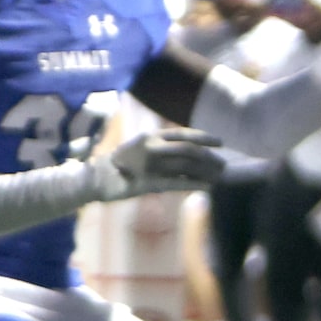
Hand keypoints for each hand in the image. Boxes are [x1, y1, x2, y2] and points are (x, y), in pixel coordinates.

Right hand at [95, 128, 223, 199]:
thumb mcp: (140, 147)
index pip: (183, 134)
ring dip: (206, 172)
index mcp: (150, 136)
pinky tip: (207, 187)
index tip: (221, 142)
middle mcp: (151, 147)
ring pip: (186, 167)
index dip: (204, 137)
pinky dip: (195, 184)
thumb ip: (161, 147)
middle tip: (223, 164)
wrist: (97, 177)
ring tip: (219, 176)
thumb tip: (190, 152)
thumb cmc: (122, 163)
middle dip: (209, 157)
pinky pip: (177, 183)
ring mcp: (149, 165)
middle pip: (188, 150)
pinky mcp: (147, 183)